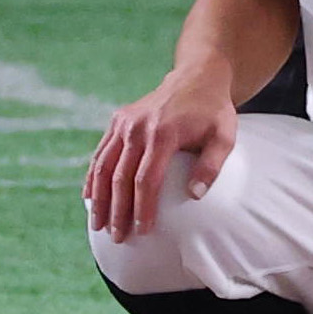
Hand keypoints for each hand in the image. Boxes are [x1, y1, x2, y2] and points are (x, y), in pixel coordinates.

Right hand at [82, 66, 239, 244]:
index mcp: (163, 133)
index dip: (142, 208)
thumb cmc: (213, 112)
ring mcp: (124, 123)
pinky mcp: (118, 120)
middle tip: (117, 237)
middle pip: (120, 177)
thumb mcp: (224, 136)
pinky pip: (101, 152)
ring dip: (99, 198)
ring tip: (98, 224)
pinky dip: (92, 176)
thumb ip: (211, 165)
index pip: (146, 179)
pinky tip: (88, 196)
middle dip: (117, 210)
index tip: (142, 231)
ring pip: (103, 166)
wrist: (197, 77)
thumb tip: (195, 195)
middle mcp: (138, 127)